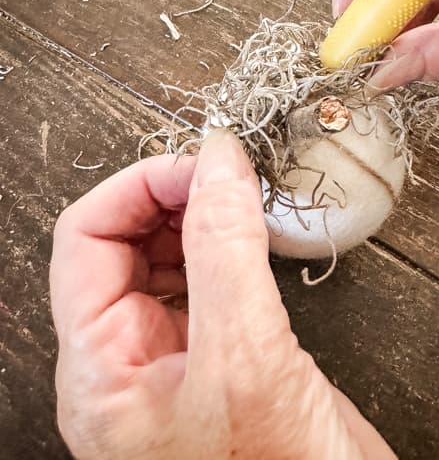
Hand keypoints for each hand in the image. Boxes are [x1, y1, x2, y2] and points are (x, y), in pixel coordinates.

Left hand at [50, 130, 394, 459]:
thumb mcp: (246, 359)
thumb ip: (225, 250)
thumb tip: (215, 161)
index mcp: (101, 372)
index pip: (86, 241)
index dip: (140, 188)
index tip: (202, 166)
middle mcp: (127, 362)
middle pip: (121, 241)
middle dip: (172, 194)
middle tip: (226, 175)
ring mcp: (174, 359)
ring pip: (164, 254)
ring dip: (199, 213)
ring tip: (242, 197)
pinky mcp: (221, 357)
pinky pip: (206, 277)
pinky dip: (228, 242)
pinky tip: (255, 234)